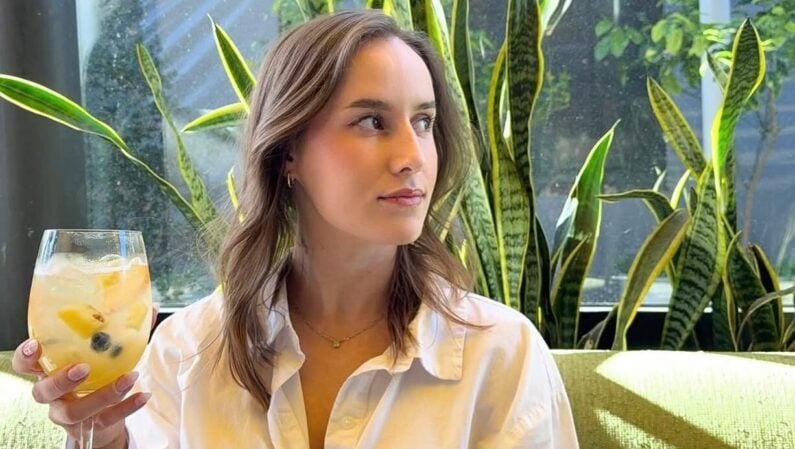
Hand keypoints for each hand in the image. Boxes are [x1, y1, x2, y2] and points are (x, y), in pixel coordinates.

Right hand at [11, 305, 158, 447]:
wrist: (105, 419)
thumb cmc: (101, 378)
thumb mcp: (107, 356)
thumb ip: (125, 332)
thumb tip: (151, 307)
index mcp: (52, 371)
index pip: (26, 365)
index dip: (25, 357)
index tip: (35, 345)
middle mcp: (54, 395)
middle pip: (43, 391)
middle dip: (61, 380)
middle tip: (83, 368)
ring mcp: (69, 414)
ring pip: (74, 411)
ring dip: (103, 394)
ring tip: (129, 378)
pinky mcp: (89, 428)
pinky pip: (105, 420)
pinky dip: (126, 407)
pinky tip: (143, 395)